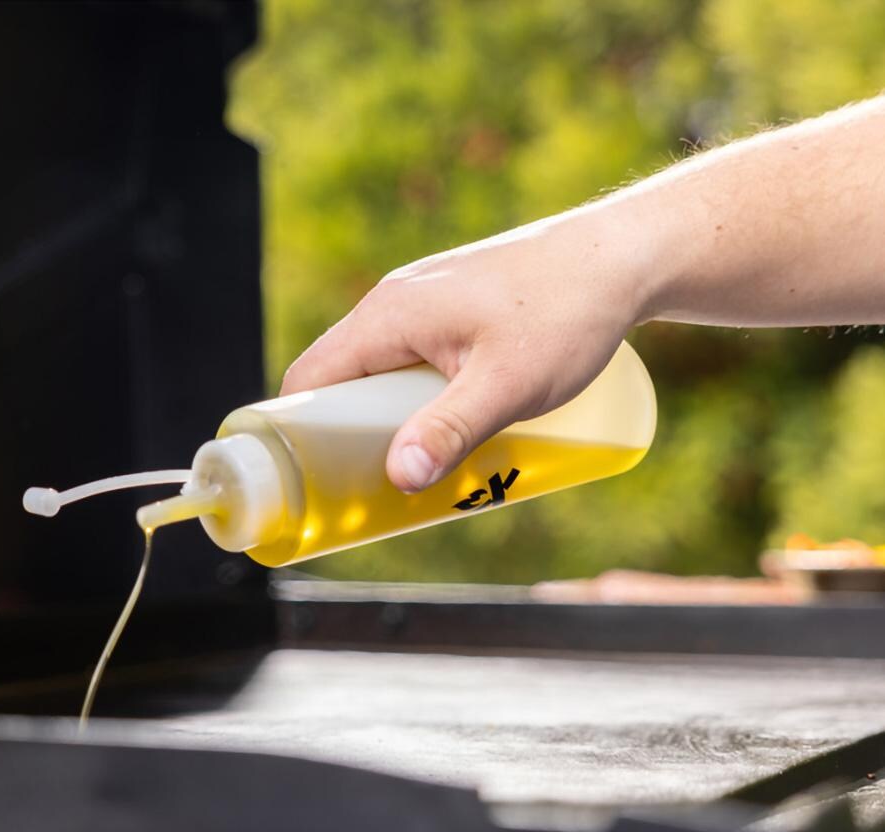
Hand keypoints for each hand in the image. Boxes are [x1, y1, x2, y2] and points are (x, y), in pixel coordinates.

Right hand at [281, 203, 651, 491]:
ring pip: (379, 373)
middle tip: (373, 487)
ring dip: (387, 420)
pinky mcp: (453, 310)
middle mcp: (395, 304)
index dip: (295, 431)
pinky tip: (450, 425)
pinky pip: (411, 361)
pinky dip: (414, 399)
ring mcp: (425, 303)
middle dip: (347, 437)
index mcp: (389, 315)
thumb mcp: (507, 385)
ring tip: (417, 465)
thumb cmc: (568, 313)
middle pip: (340, 380)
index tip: (309, 481)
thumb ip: (450, 430)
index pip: (309, 377)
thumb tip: (397, 477)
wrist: (621, 259)